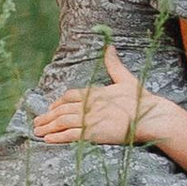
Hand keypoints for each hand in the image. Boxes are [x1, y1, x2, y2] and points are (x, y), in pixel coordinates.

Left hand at [33, 42, 165, 150]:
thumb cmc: (140, 99)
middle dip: (48, 115)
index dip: (58, 102)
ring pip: (63, 121)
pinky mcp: (93, 133)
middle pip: (62, 109)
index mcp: (95, 92)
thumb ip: (113, 64)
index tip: (51, 107)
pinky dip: (58, 136)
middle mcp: (89, 104)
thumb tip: (110, 46)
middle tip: (36, 121)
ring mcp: (90, 119)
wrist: (150, 116)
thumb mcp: (125, 78)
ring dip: (48, 126)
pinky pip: (71, 135)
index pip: (70, 95)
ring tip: (37, 131)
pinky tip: (48, 139)